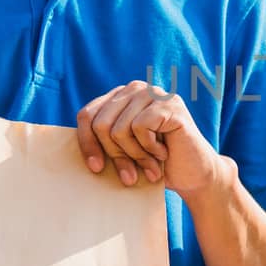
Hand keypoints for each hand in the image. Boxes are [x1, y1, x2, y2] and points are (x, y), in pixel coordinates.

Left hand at [76, 81, 231, 197]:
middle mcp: (136, 89)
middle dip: (114, 155)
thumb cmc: (155, 164)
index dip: (87, 144)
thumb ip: (102, 139)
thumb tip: (72, 144)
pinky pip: (140, 128)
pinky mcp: (170, 104)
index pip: (86, 115)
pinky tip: (163, 153)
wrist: (193, 174)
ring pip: (119, 129)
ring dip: (135, 156)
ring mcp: (155, 94)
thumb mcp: (121, 150)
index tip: (97, 169)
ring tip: (150, 166)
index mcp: (120, 96)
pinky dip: (149, 149)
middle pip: (100, 124)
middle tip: (130, 176)